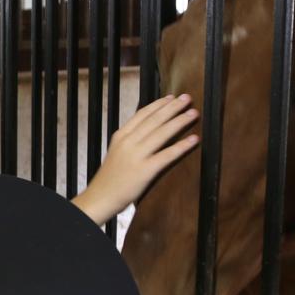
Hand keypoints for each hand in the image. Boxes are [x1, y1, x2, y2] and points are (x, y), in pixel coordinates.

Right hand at [72, 94, 199, 225]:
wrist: (101, 197)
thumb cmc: (110, 177)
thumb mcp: (115, 151)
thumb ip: (129, 139)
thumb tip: (146, 129)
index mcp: (121, 136)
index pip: (142, 114)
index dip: (158, 105)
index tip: (171, 97)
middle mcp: (129, 142)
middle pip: (154, 120)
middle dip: (172, 108)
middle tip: (187, 99)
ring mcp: (137, 156)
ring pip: (162, 133)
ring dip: (179, 121)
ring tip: (193, 113)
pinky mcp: (145, 170)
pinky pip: (167, 155)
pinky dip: (182, 146)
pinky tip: (193, 139)